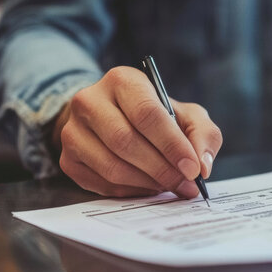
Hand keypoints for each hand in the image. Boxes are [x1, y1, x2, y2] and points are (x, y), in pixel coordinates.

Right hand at [53, 67, 222, 196]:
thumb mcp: (187, 115)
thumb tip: (202, 166)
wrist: (116, 119)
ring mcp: (72, 131)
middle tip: (185, 184)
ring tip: (170, 186)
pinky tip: (148, 186)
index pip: (147, 114)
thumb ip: (204, 134)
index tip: (193, 169)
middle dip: (161, 168)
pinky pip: (101, 184)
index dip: (172, 145)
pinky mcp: (68, 159)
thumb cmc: (159, 117)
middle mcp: (89, 101)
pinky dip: (131, 191)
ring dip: (147, 182)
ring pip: (111, 166)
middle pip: (126, 141)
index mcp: (122, 80)